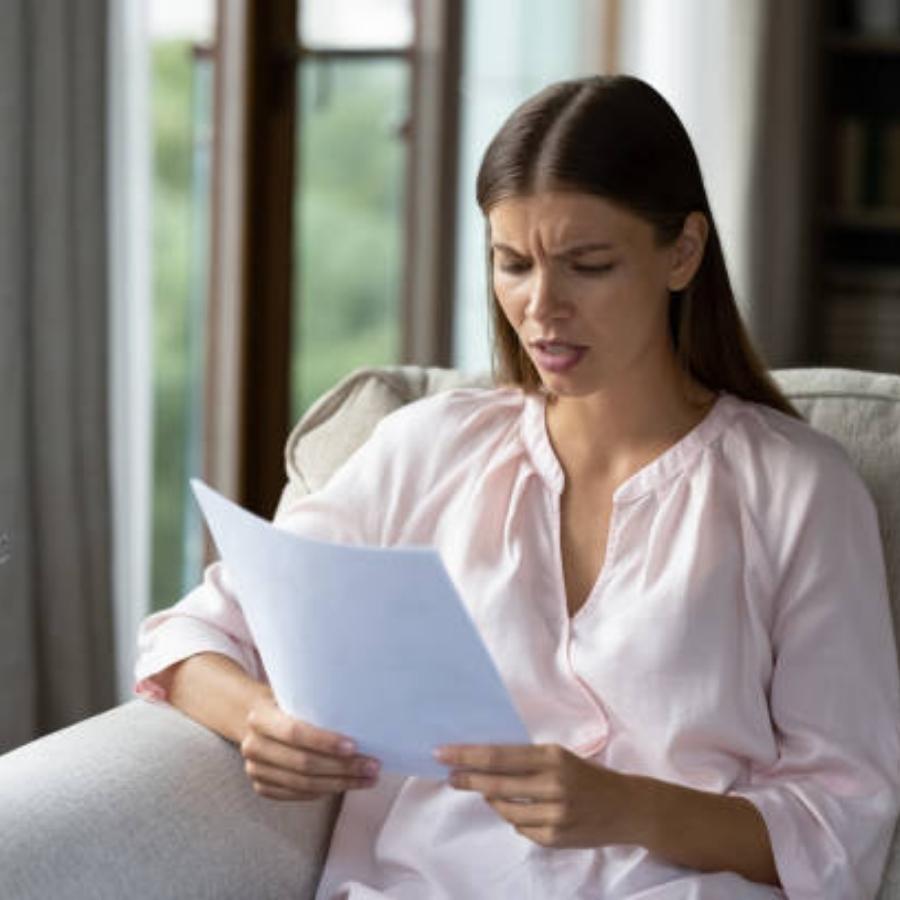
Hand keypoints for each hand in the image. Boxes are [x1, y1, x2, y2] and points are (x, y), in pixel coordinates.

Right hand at [240, 694, 380, 800]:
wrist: (252, 718)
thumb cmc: (283, 703)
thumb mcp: (292, 695)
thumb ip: (314, 704)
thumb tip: (360, 715)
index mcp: (260, 717)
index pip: (295, 733)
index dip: (325, 742)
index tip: (354, 746)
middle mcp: (254, 746)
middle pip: (303, 763)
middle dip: (342, 767)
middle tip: (372, 766)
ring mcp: (256, 770)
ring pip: (304, 784)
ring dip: (341, 783)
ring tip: (367, 779)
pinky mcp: (262, 786)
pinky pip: (298, 795)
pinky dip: (325, 791)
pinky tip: (346, 785)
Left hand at [434, 743, 644, 848]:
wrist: (628, 807)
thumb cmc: (587, 776)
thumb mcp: (560, 757)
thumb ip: (527, 760)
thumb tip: (484, 762)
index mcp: (553, 757)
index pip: (499, 756)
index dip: (468, 756)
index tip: (443, 753)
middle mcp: (554, 784)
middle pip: (496, 784)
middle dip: (467, 779)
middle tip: (449, 775)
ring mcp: (555, 814)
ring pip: (506, 810)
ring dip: (493, 801)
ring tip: (489, 792)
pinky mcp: (556, 838)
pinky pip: (521, 828)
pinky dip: (515, 819)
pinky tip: (522, 810)